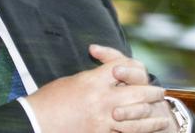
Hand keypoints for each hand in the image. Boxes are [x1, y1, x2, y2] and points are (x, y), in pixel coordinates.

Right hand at [26, 45, 170, 132]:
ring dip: (152, 114)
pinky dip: (139, 131)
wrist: (35, 123)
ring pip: (138, 116)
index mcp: (91, 81)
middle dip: (152, 92)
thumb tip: (105, 78)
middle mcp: (101, 99)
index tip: (139, 72)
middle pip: (138, 91)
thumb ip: (91, 79)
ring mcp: (102, 119)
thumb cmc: (47, 101)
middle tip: (159, 93)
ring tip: (160, 114)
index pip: (122, 67)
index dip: (133, 68)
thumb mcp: (70, 82)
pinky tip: (147, 130)